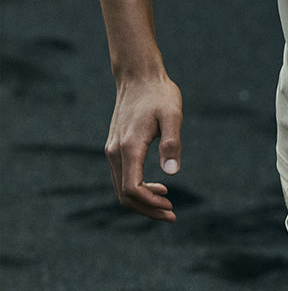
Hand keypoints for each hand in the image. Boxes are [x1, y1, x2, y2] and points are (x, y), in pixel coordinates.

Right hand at [105, 74, 183, 220]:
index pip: (132, 189)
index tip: (171, 206)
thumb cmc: (159, 94)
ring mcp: (112, 150)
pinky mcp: (115, 147)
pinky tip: (157, 186)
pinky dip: (136, 189)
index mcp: (129, 147)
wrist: (138, 76)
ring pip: (120, 188)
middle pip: (124, 195)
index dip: (151, 203)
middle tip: (172, 214)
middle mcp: (115, 152)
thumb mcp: (173, 115)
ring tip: (167, 203)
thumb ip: (172, 143)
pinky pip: (121, 177)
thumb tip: (172, 173)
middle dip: (147, 209)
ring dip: (143, 201)